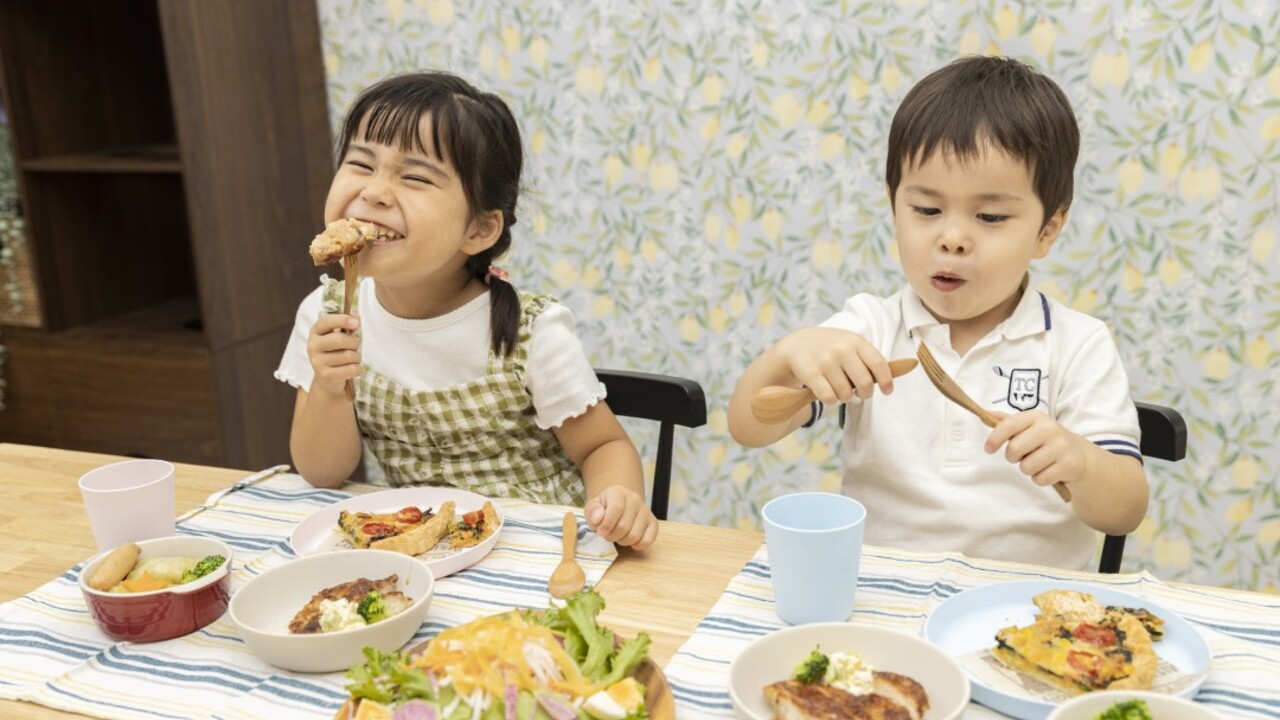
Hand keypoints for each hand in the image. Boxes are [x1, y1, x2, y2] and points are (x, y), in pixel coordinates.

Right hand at [306, 313, 361, 398]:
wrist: (328, 380)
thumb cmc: (336, 353)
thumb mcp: (340, 337)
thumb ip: (347, 325)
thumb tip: (356, 315)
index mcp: (315, 332)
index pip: (326, 321)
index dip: (342, 320)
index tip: (355, 322)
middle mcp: (313, 346)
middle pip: (340, 339)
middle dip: (354, 342)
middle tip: (355, 347)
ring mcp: (317, 362)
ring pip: (348, 355)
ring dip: (357, 358)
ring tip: (352, 360)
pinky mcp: (325, 376)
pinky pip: (351, 369)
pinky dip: (358, 369)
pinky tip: (353, 370)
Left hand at [584, 485, 658, 549]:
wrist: (617, 507)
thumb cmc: (603, 510)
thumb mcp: (592, 508)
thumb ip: (592, 511)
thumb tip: (598, 518)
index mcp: (618, 492)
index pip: (616, 509)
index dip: (607, 524)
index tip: (600, 532)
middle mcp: (635, 499)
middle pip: (624, 526)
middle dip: (612, 536)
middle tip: (607, 534)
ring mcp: (646, 511)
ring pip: (635, 535)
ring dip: (623, 541)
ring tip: (617, 536)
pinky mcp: (653, 523)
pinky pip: (648, 540)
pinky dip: (637, 545)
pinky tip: (630, 541)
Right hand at [774, 328, 897, 402]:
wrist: (796, 344)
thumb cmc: (830, 349)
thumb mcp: (849, 345)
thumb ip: (868, 360)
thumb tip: (888, 382)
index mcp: (855, 341)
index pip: (878, 364)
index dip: (886, 380)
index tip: (887, 391)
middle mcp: (841, 349)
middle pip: (864, 383)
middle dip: (865, 394)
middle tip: (860, 394)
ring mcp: (825, 361)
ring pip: (846, 394)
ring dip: (845, 397)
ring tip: (840, 389)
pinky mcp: (810, 373)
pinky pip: (829, 398)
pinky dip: (831, 400)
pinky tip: (828, 393)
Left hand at [985, 410, 1090, 488]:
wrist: (1079, 455)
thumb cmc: (1046, 440)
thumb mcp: (1029, 427)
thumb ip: (1007, 422)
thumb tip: (983, 415)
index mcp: (1036, 417)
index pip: (1008, 425)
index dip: (994, 438)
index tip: (988, 449)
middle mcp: (1049, 428)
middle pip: (1014, 449)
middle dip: (1013, 457)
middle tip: (1022, 456)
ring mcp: (1061, 447)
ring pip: (1026, 467)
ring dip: (1027, 469)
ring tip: (1038, 462)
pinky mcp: (1068, 465)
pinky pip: (1040, 479)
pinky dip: (1040, 479)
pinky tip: (1048, 470)